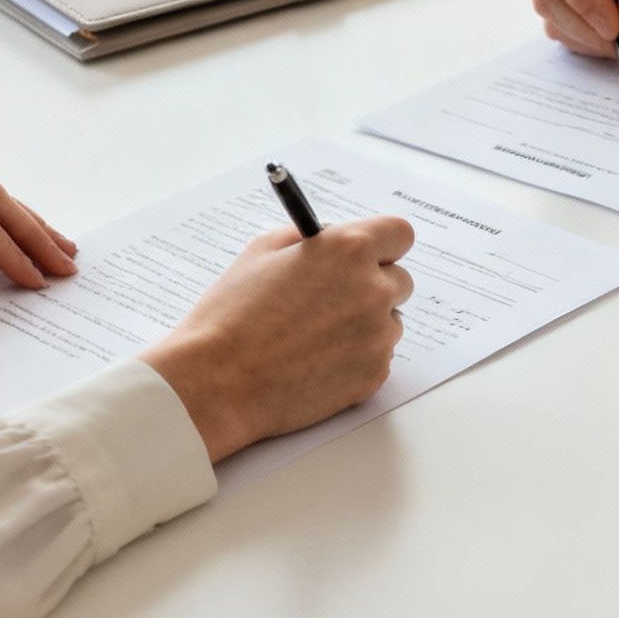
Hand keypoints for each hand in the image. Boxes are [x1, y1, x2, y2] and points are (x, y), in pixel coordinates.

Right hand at [140, 218, 414, 462]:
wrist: (217, 383)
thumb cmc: (230, 316)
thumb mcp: (260, 253)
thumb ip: (305, 239)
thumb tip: (328, 238)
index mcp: (348, 250)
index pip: (399, 234)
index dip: (383, 245)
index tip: (371, 255)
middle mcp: (373, 289)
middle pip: (400, 280)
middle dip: (373, 285)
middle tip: (335, 300)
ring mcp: (378, 335)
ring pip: (390, 322)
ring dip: (366, 325)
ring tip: (315, 338)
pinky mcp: (374, 374)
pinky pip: (378, 357)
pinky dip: (356, 359)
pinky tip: (315, 363)